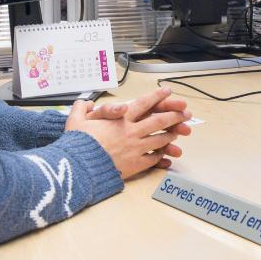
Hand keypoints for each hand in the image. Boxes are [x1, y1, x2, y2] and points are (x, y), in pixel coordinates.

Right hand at [64, 87, 191, 176]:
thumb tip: (85, 102)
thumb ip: (81, 108)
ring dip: (170, 135)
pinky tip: (167, 156)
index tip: (167, 92)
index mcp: (121, 119)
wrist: (79, 168)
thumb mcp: (75, 121)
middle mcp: (132, 132)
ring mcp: (136, 149)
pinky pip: (153, 159)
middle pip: (159, 121)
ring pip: (160, 140)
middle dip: (174, 115)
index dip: (157, 96)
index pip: (143, 103)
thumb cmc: (78, 144)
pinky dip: (161, 156)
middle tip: (185, 113)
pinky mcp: (135, 165)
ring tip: (177, 133)